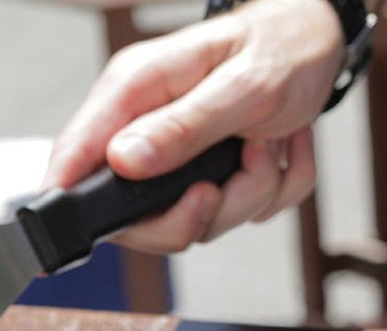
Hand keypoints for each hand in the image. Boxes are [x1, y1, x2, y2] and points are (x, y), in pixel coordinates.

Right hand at [41, 0, 343, 252]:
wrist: (321, 42)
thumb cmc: (281, 46)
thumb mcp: (240, 85)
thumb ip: (182, 127)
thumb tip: (124, 161)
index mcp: (137, 92)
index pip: (77, 152)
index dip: (65, 195)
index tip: (68, 231)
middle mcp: (149, 130)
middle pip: (136, 218)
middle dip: (195, 213)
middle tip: (223, 185)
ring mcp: (178, 160)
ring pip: (195, 223)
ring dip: (247, 195)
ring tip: (266, 145)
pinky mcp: (211, 178)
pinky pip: (237, 216)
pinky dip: (272, 191)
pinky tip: (277, 148)